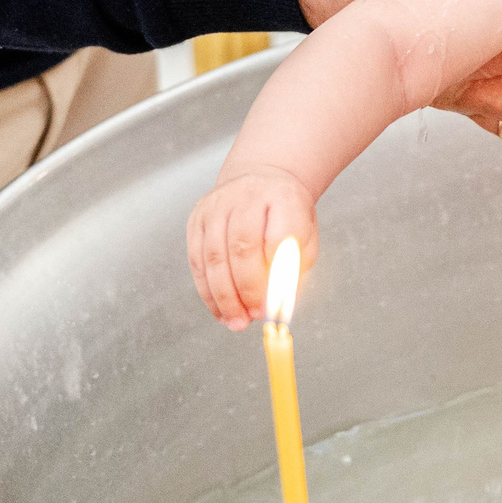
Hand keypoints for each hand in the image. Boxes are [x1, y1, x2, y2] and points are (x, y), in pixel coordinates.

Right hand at [186, 166, 316, 329]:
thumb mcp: (304, 238)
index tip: (275, 304)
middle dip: (246, 290)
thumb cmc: (286, 217)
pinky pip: (197, 260)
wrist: (262, 180)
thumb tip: (279, 306)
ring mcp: (217, 204)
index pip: (277, 237)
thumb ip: (294, 270)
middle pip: (241, 247)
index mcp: (283, 196)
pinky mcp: (197, 217)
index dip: (274, 276)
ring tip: (236, 322)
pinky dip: (207, 290)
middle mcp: (247, 195)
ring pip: (214, 256)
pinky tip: (220, 310)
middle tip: (253, 317)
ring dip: (224, 296)